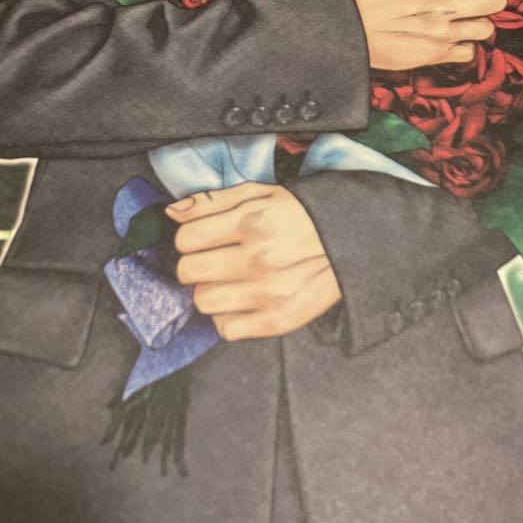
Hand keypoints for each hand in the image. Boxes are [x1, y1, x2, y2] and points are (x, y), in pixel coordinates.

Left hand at [165, 181, 341, 341]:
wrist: (351, 243)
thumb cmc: (300, 215)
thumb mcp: (261, 193)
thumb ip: (213, 200)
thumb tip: (171, 212)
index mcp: (250, 222)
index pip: (186, 238)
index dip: (189, 238)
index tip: (202, 239)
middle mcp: (257, 259)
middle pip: (188, 272)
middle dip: (194, 264)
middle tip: (212, 260)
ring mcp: (267, 293)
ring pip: (203, 302)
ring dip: (210, 291)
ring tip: (229, 281)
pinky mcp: (278, 321)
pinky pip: (226, 330)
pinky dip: (228, 317)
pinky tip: (241, 301)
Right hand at [342, 0, 509, 70]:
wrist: (335, 29)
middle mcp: (442, 6)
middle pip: (494, 2)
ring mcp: (439, 33)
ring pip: (485, 29)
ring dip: (480, 20)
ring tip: (467, 15)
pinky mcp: (431, 55)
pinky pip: (467, 53)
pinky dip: (465, 44)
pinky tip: (452, 36)